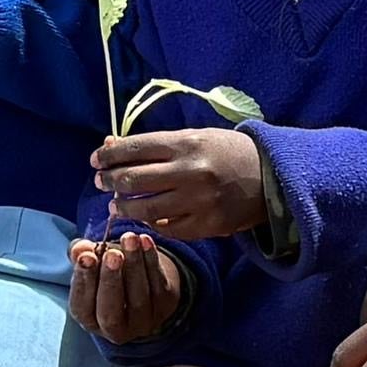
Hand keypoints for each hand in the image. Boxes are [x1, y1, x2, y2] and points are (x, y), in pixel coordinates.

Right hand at [69, 229, 191, 343]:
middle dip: (111, 280)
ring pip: (138, 298)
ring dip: (134, 265)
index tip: (87, 257)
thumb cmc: (106, 273)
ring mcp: (142, 321)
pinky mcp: (164, 308)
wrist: (140, 280)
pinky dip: (152, 261)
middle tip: (112, 255)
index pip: (82, 306)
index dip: (84, 281)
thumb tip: (80, 249)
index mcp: (89, 319)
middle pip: (111, 312)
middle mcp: (115, 329)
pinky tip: (145, 241)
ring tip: (130, 238)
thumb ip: (80, 255)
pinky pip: (158, 286)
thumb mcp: (90, 264)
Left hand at [94, 125, 279, 248]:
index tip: (96, 161)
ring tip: (116, 205)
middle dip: (110, 181)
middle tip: (101, 182)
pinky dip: (152, 225)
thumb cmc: (227, 151)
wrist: (271, 176)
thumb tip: (112, 145)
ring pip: (146, 210)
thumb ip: (155, 144)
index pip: (134, 148)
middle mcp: (190, 172)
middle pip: (133, 180)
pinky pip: (168, 229)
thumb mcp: (193, 137)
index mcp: (186, 144)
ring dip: (124, 208)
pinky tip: (146, 220)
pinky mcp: (208, 225)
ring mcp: (199, 202)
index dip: (108, 156)